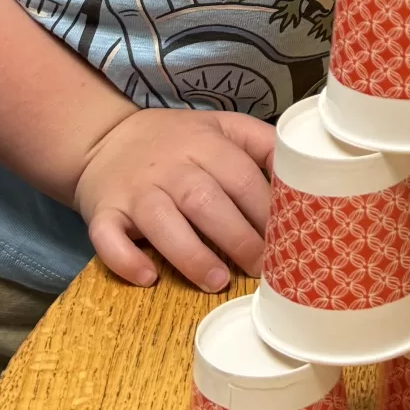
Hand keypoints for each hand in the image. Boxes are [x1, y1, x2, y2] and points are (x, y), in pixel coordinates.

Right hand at [74, 107, 274, 291]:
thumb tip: (307, 171)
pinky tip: (147, 277)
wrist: (106, 138)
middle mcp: (169, 166)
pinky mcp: (103, 211)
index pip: (241, 177)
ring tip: (217, 281)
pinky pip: (108, 237)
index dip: (265, 211)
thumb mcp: (221, 127)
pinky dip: (124, 259)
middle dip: (238, 238)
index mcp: (203, 143)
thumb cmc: (176, 140)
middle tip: (261, 270)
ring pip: (161, 221)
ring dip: (191, 254)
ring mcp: (134, 190)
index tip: (285, 241)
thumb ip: (261, 144)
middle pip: (205, 201)